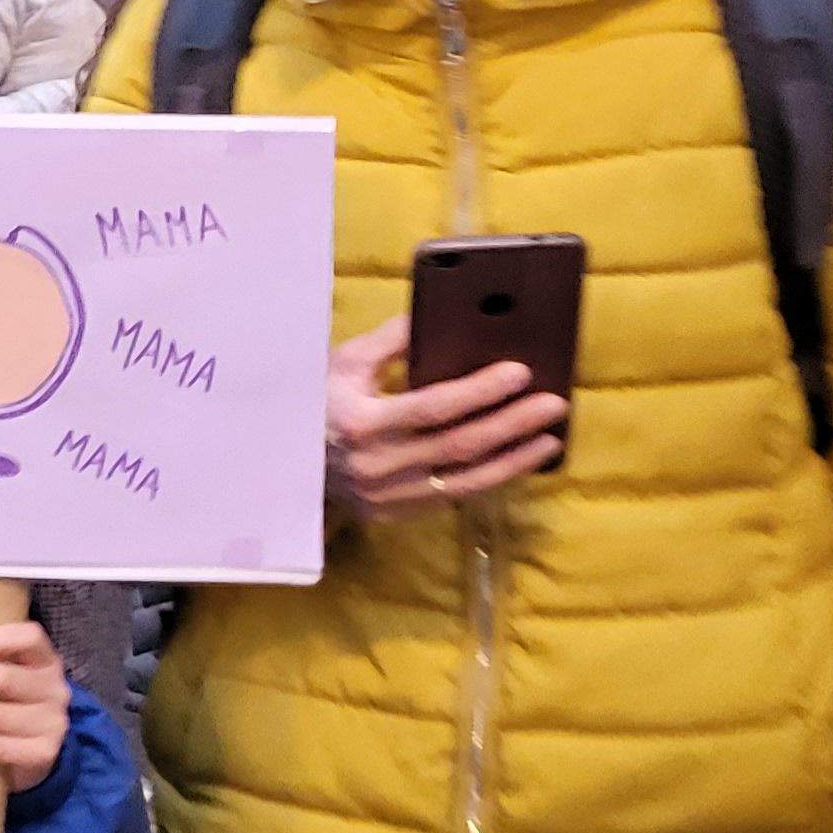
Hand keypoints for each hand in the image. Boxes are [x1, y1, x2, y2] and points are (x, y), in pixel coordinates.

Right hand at [327, 318, 563, 515]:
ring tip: (550, 438)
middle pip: (458, 446)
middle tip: (553, 403)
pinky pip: (452, 500)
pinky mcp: (393, 514)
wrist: (279, 460)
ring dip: (514, 460)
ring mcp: (385, 496)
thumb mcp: (342, 364)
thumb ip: (390, 342)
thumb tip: (438, 319)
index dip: (479, 391)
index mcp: (359, 423)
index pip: (432, 407)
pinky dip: (490, 480)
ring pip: (464, 481)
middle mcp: (374, 465)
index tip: (520, 372)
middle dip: (511, 423)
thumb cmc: (315, 402)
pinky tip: (517, 461)